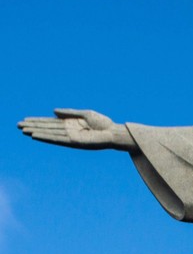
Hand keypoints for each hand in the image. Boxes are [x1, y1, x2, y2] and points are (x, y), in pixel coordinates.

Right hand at [18, 108, 135, 150]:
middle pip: (47, 128)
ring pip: (49, 134)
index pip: (50, 122)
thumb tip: (53, 111)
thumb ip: (69, 113)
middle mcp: (68, 131)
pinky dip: (47, 137)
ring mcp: (70, 137)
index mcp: (70, 123)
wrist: (113, 132)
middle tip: (18, 125)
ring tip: (23, 130)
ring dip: (36, 132)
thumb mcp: (85, 114)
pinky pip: (58, 139)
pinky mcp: (74, 142)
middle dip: (33, 126)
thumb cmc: (103, 123)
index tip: (25, 119)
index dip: (38, 121)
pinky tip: (36, 135)